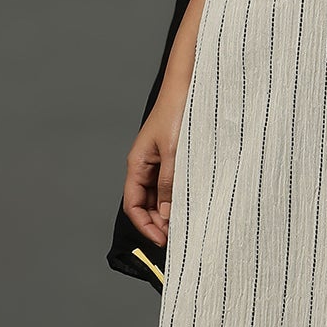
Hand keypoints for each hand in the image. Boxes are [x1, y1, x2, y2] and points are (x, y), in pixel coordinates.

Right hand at [122, 93, 187, 246]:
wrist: (189, 87)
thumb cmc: (176, 112)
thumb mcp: (173, 152)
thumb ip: (169, 183)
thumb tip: (168, 215)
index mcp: (138, 164)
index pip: (133, 204)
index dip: (145, 225)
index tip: (162, 240)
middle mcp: (146, 166)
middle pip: (147, 204)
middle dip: (159, 222)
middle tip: (179, 236)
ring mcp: (161, 162)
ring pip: (161, 196)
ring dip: (171, 211)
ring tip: (188, 223)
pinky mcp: (175, 157)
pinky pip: (174, 183)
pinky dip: (180, 196)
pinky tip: (193, 203)